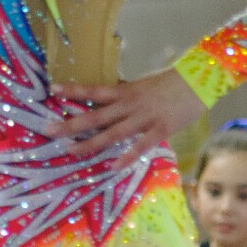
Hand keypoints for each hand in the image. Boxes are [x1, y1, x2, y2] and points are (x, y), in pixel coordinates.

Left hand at [45, 70, 203, 160]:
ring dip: (90, 143)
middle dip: (71, 123)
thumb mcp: (142, 84)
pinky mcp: (160, 129)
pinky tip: (113, 166)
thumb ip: (124, 92)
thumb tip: (105, 94)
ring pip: (112, 133)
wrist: (198, 80)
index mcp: (125, 91)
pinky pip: (141, 145)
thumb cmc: (170, 83)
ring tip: (71, 151)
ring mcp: (144, 118)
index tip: (52, 90)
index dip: (73, 90)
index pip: (94, 90)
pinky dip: (127, 156)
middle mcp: (130, 104)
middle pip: (95, 115)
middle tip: (48, 130)